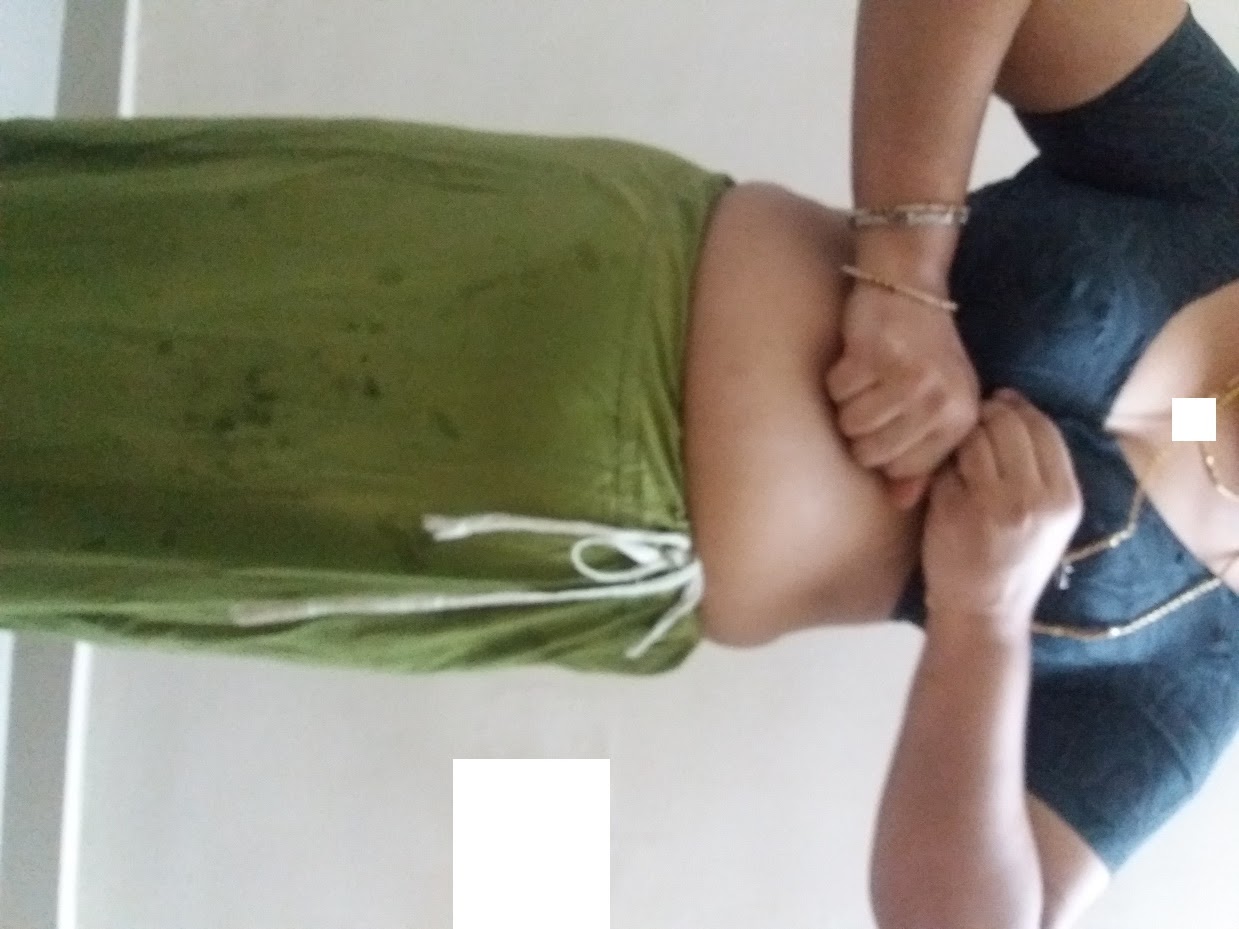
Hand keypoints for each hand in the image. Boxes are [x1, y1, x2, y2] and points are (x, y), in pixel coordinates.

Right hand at [826, 282, 980, 510]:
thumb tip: (902, 503)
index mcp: (959, 420)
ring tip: (867, 380)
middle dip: (861, 432)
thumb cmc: (923, 353)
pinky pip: (837, 392)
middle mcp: (938, 402)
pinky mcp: (874, 356)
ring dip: (848, 404)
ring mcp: (907, 378)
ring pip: (850, 425)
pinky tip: (857, 361)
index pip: (901, 471)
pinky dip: (837, 380)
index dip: (884, 453)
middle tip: (874, 399)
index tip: (891, 423)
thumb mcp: (937, 407)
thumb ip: (923, 460)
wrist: (909, 288)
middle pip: (871, 454)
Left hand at [921, 389, 1084, 641]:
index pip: (1044, 428)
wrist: (985, 612)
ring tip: (958, 455)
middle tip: (971, 425)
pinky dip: (942, 467)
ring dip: (962, 439)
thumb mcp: (1051, 518)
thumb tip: (1013, 404)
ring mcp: (995, 504)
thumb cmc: (1014, 561)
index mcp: (1065, 497)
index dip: (1018, 409)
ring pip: (975, 438)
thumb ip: (1042, 469)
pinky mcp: (957, 511)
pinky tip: (943, 482)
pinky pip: (947, 465)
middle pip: (1008, 425)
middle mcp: (1036, 498)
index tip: (999, 406)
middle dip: (986, 417)